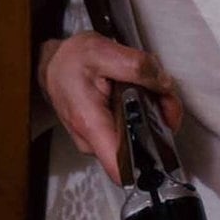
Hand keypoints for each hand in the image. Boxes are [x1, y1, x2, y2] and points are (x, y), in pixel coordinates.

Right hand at [37, 32, 183, 181]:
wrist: (54, 62)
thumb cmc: (70, 59)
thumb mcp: (104, 51)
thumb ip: (137, 66)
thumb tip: (163, 84)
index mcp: (91, 124)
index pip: (120, 168)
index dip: (149, 161)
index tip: (166, 138)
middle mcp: (92, 141)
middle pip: (139, 150)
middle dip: (159, 122)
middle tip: (161, 94)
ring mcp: (97, 141)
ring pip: (138, 140)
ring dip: (152, 116)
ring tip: (148, 89)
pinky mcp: (102, 135)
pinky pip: (130, 133)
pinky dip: (141, 115)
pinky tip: (139, 95)